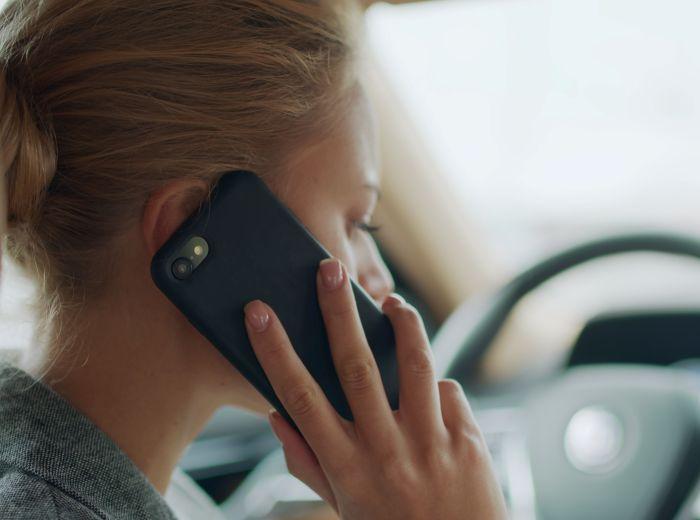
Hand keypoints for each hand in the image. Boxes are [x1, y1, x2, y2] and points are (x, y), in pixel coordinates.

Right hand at [243, 258, 507, 519]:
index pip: (300, 397)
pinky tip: (431, 394)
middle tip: (329, 270)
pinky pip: (449, 394)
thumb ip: (307, 462)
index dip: (275, 351)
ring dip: (403, 324)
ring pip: (416, 364)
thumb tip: (278, 415)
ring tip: (392, 301)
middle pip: (357, 366)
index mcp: (346, 467)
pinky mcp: (468, 442)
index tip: (259, 313)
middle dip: (338, 312)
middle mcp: (386, 451)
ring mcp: (431, 444)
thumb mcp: (340, 508)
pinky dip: (437, 387)